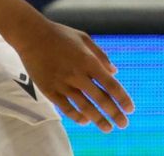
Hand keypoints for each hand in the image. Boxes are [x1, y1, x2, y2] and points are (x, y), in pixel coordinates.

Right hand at [11, 19, 133, 131]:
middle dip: (114, 113)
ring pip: (84, 106)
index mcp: (89, 61)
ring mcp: (63, 84)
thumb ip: (101, 56)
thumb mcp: (85, 39)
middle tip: (123, 124)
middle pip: (100, 99)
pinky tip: (85, 121)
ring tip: (107, 128)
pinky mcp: (49, 90)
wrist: (32, 36)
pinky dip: (76, 116)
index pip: (110, 84)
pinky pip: (65, 107)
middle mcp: (78, 75)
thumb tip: (115, 72)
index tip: (130, 109)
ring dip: (97, 119)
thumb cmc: (61, 35)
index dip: (122, 98)